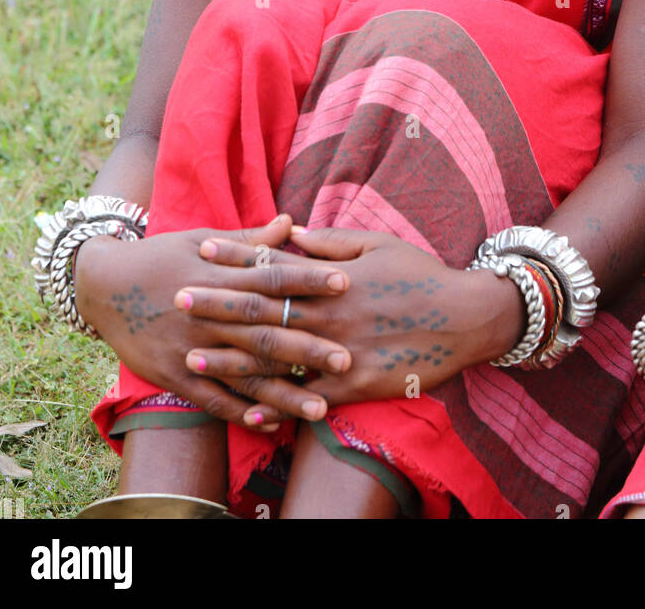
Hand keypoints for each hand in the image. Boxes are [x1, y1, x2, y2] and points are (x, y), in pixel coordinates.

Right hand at [73, 216, 353, 427]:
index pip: (272, 277)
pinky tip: (272, 423)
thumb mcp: (201, 239)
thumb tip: (290, 222)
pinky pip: (212, 399)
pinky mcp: (174, 375)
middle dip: (307, 346)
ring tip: (322, 407)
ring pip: (244, 373)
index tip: (345, 283)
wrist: (103, 285)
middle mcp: (208, 314)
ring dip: (284, 392)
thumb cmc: (160, 256)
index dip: (308, 280)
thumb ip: (249, 240)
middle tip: (347, 357)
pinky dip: (241, 412)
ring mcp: (191, 348)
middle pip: (264, 331)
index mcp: (219, 276)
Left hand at [181, 227, 524, 422]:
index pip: (273, 265)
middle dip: (217, 305)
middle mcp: (330, 315)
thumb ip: (331, 242)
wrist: (467, 317)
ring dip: (232, 359)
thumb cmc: (422, 273)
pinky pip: (309, 399)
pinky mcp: (356, 387)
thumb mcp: (378, 244)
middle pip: (263, 310)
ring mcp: (341, 353)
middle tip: (177, 299)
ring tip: (192, 358)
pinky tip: (247, 412)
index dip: (235, 257)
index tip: (200, 249)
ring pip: (276, 359)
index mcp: (332, 278)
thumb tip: (292, 232)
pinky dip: (278, 406)